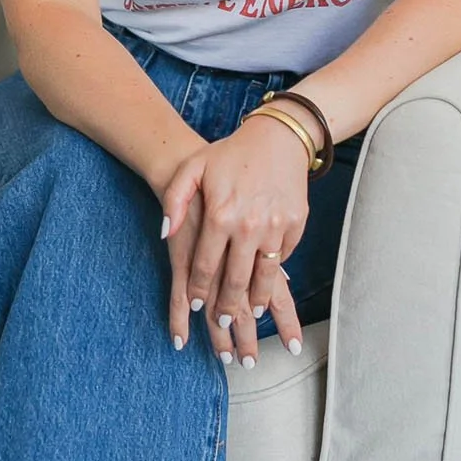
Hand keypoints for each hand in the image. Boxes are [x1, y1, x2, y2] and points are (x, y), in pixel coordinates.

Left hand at [160, 116, 308, 364]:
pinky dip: (275, 271)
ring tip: (250, 313)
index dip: (199, 290)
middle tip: (222, 323)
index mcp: (219, 215)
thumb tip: (165, 234)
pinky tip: (268, 281)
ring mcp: (275, 226)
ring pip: (264, 277)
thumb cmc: (230, 153)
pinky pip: (283, 257)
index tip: (196, 306)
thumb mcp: (193, 170)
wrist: (277, 136)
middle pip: (235, 280)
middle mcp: (248, 225)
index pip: (205, 266)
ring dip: (255, 299)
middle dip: (227, 308)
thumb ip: (174, 201)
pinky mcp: (296, 224)